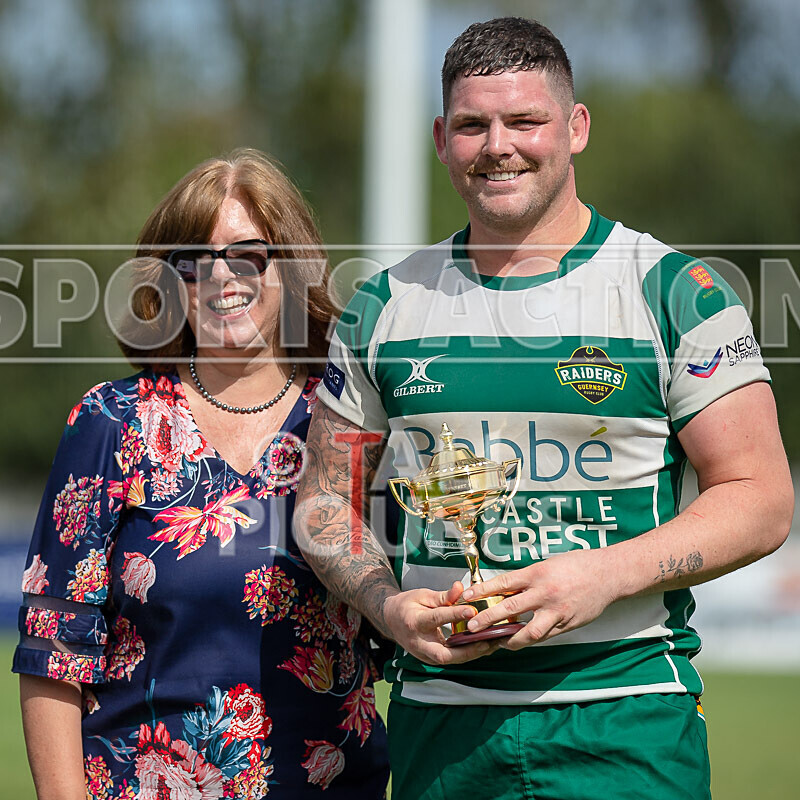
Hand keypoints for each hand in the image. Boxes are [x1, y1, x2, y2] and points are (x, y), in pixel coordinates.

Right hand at [382, 581, 500, 664]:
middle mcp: (419, 642)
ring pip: (450, 660)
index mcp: (415, 621)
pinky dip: (467, 654)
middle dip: (468, 650)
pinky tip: (482, 646)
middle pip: (444, 654)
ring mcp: (424, 654)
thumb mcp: (423, 595)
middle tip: (487, 641)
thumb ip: (444, 596)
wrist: (391, 619)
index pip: (437, 618)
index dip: (455, 614)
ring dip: (472, 654)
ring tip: (492, 644)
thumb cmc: (407, 605)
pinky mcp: (430, 659)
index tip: (472, 610)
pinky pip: (451, 659)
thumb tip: (460, 588)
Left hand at [460, 549, 616, 649]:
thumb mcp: (547, 565)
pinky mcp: (567, 624)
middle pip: (509, 609)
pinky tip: (519, 642)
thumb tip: (504, 589)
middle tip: (471, 627)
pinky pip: (544, 636)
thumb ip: (527, 578)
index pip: (503, 582)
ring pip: (528, 632)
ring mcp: (556, 611)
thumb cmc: (576, 565)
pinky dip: (530, 640)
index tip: (465, 596)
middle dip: (488, 619)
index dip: (482, 590)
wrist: (608, 574)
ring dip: (509, 640)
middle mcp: (544, 593)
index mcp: (537, 573)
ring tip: (496, 643)